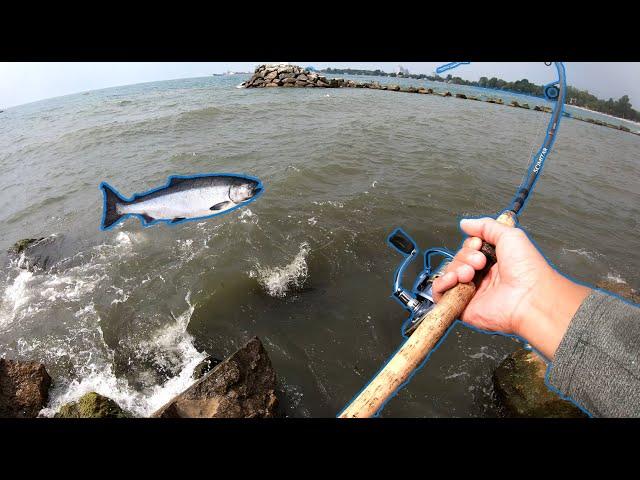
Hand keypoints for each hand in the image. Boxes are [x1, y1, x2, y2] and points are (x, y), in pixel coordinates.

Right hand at [432, 217, 590, 359]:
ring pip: (449, 274)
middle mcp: (483, 277)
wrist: (529, 297)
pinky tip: (454, 279)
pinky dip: (442, 284)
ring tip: (469, 273)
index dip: (470, 245)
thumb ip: (486, 226)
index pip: (469, 248)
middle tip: (479, 261)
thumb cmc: (528, 271)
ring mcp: (472, 291)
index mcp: (494, 262)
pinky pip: (441, 294)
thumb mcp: (510, 235)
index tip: (479, 244)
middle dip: (465, 257)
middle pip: (457, 259)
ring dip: (456, 268)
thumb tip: (466, 223)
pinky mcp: (463, 306)